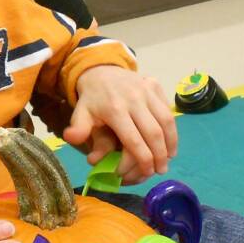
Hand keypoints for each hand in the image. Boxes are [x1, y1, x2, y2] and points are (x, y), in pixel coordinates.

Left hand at [64, 66, 176, 183]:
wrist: (101, 70)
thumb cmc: (92, 99)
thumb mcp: (81, 113)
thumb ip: (79, 128)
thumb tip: (71, 139)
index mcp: (114, 109)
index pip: (133, 139)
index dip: (143, 158)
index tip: (148, 172)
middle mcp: (134, 99)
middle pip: (153, 133)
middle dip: (159, 155)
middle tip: (160, 170)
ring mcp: (147, 91)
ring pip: (166, 121)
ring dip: (170, 143)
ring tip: (168, 159)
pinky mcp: (155, 86)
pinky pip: (168, 110)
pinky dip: (173, 129)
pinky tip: (170, 142)